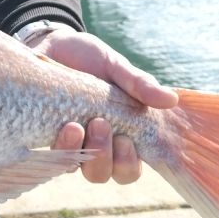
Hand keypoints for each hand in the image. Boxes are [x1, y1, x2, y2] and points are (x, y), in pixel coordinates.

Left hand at [36, 28, 178, 183]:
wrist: (49, 42)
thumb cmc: (86, 57)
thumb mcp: (114, 66)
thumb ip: (139, 84)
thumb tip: (171, 100)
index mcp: (119, 133)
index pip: (129, 169)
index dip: (129, 164)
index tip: (127, 140)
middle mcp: (95, 144)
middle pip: (105, 175)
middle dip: (106, 157)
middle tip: (101, 123)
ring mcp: (71, 142)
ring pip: (80, 169)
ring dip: (83, 152)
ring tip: (78, 125)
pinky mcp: (47, 136)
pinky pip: (55, 157)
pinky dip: (63, 146)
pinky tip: (66, 126)